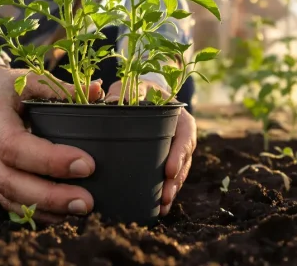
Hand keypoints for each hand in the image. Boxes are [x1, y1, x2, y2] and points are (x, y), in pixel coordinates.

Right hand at [0, 66, 103, 221]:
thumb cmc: (6, 87)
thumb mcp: (29, 79)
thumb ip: (61, 88)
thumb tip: (97, 91)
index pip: (14, 146)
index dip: (50, 160)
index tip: (87, 165)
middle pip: (10, 180)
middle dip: (50, 195)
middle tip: (86, 201)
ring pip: (8, 196)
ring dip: (45, 208)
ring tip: (80, 209)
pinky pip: (7, 201)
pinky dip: (34, 211)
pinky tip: (61, 214)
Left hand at [105, 79, 195, 215]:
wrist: (145, 95)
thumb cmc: (139, 90)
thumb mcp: (135, 87)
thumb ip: (125, 91)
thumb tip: (111, 99)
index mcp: (180, 119)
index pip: (185, 138)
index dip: (179, 155)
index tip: (168, 171)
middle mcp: (181, 137)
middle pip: (184, 161)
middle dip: (175, 181)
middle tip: (165, 196)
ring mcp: (174, 151)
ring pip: (178, 174)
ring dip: (171, 191)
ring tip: (162, 206)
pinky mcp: (164, 161)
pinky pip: (168, 179)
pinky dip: (164, 193)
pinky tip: (158, 208)